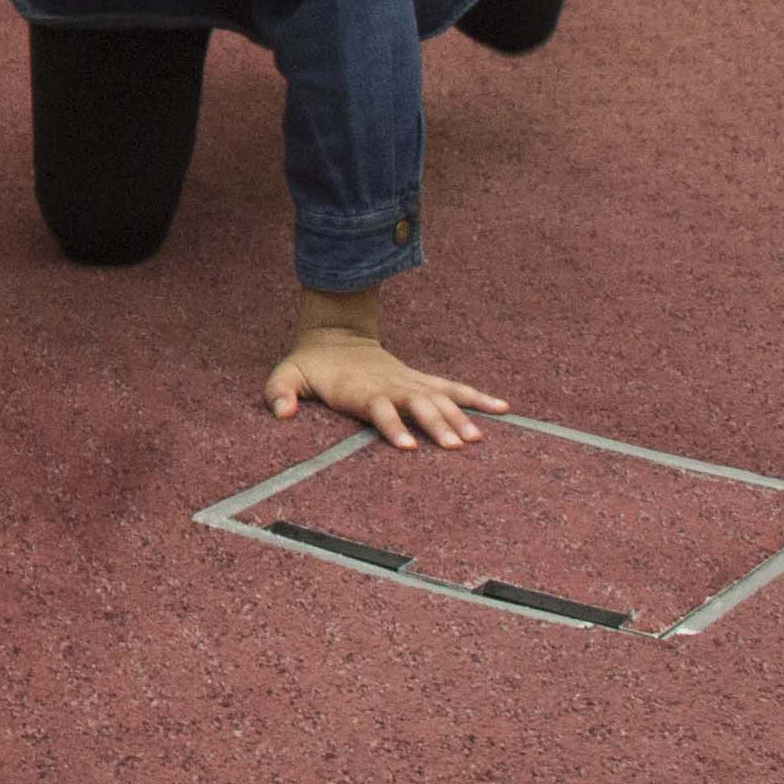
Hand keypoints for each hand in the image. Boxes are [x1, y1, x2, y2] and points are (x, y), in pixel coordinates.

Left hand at [265, 321, 506, 448]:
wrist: (336, 336)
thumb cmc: (312, 366)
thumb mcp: (287, 374)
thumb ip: (281, 391)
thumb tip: (281, 413)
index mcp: (361, 390)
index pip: (379, 409)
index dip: (392, 426)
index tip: (408, 447)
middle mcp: (391, 386)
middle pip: (418, 406)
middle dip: (436, 425)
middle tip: (456, 447)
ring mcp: (410, 383)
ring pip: (441, 399)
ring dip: (461, 417)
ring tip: (479, 439)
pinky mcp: (422, 381)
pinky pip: (454, 388)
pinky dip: (478, 397)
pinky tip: (503, 409)